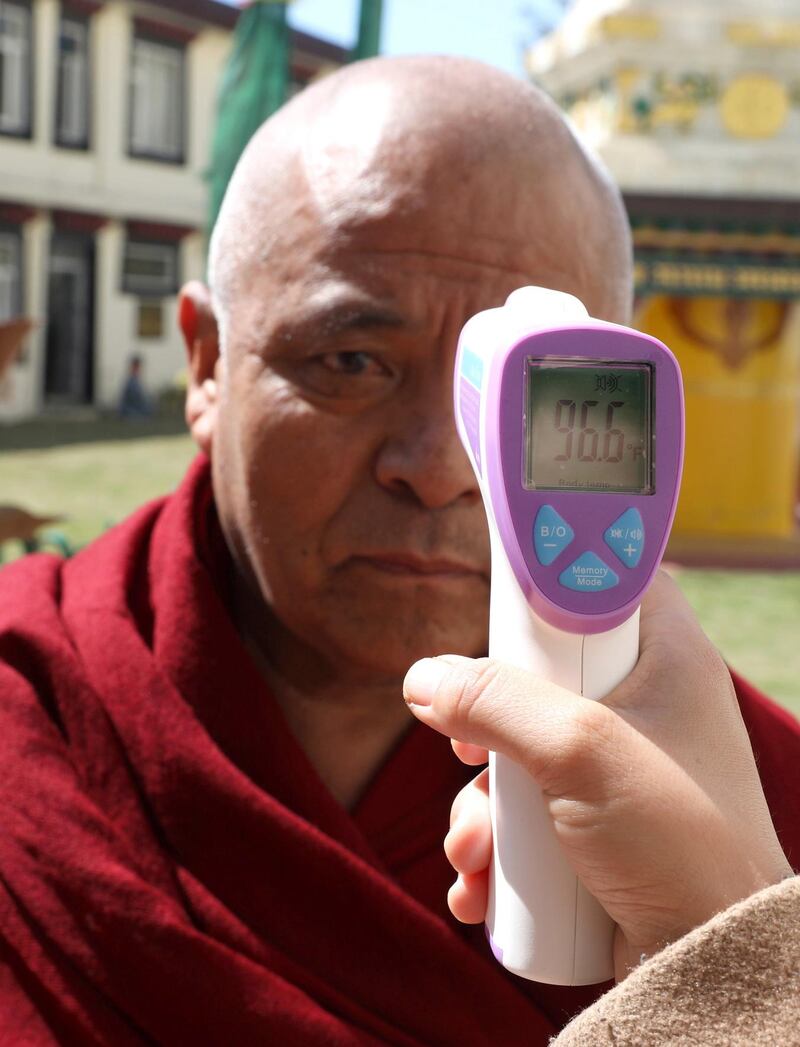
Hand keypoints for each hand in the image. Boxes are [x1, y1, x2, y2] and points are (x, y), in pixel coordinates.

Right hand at [402, 573, 792, 978]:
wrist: (713, 962)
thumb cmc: (675, 840)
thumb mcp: (578, 750)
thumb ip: (496, 701)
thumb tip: (423, 678)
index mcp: (665, 658)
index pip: (607, 580)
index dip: (552, 581)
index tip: (501, 607)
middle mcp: (643, 706)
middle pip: (539, 675)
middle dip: (486, 728)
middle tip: (470, 751)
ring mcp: (617, 770)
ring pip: (519, 755)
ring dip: (479, 809)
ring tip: (474, 852)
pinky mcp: (594, 826)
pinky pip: (525, 815)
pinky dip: (495, 849)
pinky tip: (479, 886)